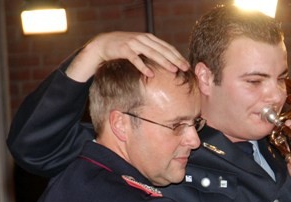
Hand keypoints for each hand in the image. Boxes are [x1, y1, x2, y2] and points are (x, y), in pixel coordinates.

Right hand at [66, 32, 188, 81]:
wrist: (103, 43)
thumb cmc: (125, 47)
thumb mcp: (141, 46)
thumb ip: (152, 50)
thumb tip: (168, 61)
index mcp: (149, 38)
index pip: (167, 47)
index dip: (178, 55)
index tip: (187, 64)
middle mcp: (143, 38)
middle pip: (163, 50)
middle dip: (175, 59)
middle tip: (185, 68)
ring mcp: (133, 43)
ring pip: (152, 53)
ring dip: (164, 62)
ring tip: (173, 70)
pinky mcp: (124, 50)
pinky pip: (135, 59)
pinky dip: (143, 66)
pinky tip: (151, 74)